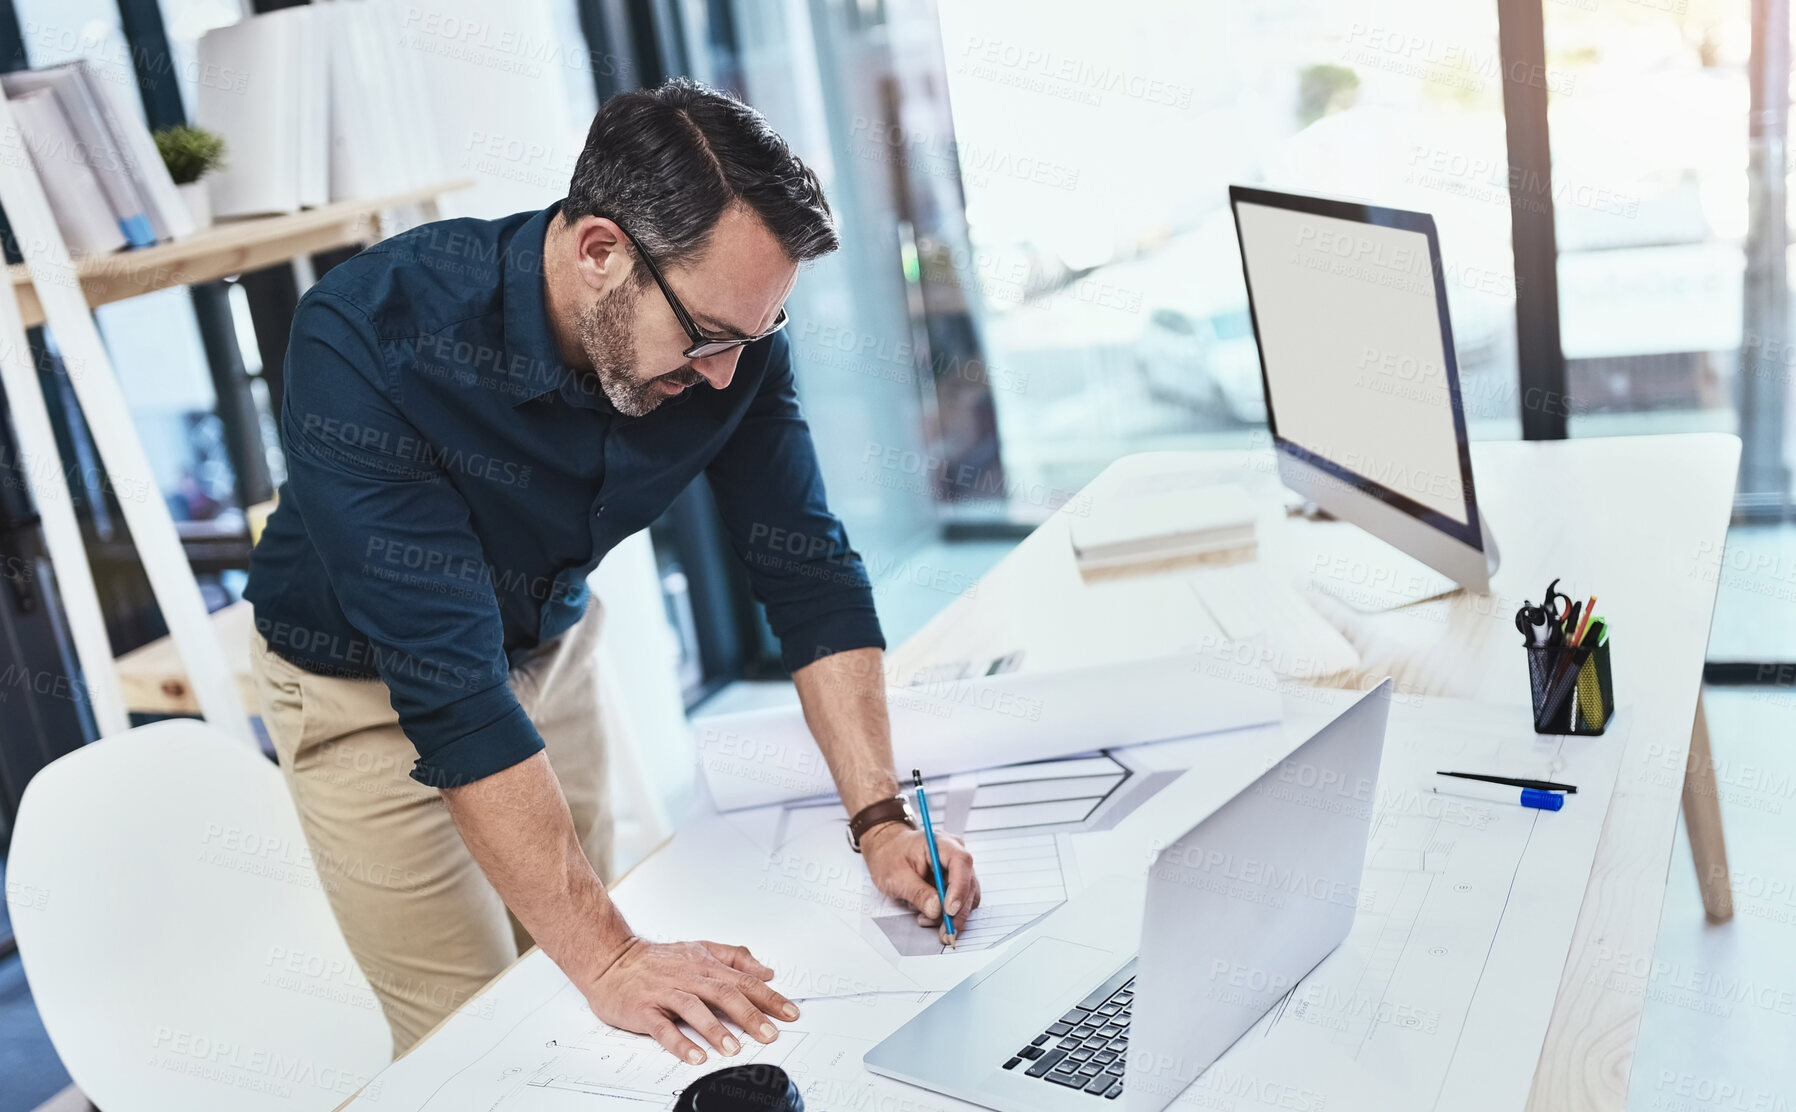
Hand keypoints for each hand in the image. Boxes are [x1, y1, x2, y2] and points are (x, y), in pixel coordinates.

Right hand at [582, 937, 799, 1064]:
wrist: (610, 958)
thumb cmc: (657, 960)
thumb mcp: (699, 949)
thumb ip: (734, 958)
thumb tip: (766, 971)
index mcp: (705, 965)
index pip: (744, 980)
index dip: (769, 997)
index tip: (791, 1013)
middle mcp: (689, 977)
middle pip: (725, 993)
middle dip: (750, 1015)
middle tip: (770, 1034)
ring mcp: (665, 992)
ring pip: (695, 1008)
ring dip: (716, 1029)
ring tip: (734, 1049)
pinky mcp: (644, 1008)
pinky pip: (662, 1027)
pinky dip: (679, 1042)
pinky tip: (695, 1056)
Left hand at [860, 823, 980, 942]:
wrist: (886, 850)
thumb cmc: (890, 856)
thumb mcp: (896, 876)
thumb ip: (917, 892)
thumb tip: (936, 910)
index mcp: (941, 844)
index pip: (960, 862)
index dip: (959, 888)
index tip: (949, 910)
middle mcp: (954, 853)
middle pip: (968, 883)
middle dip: (957, 912)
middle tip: (945, 932)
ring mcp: (957, 868)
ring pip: (967, 896)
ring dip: (951, 915)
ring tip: (925, 919)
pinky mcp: (955, 882)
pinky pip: (959, 901)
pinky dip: (947, 914)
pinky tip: (929, 916)